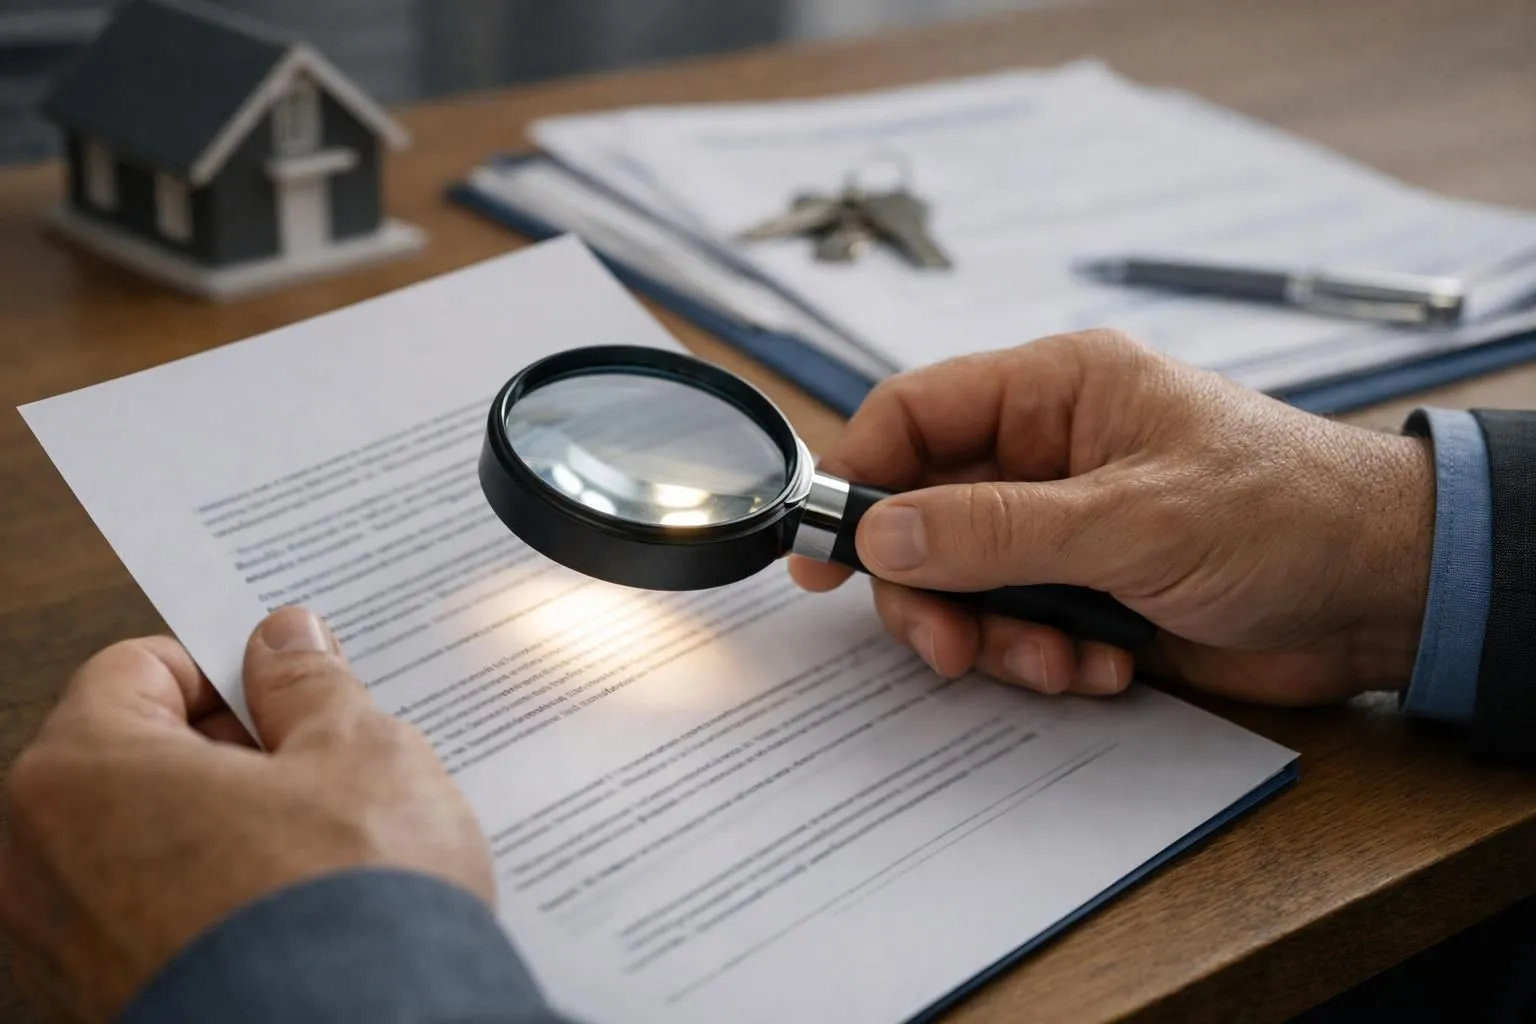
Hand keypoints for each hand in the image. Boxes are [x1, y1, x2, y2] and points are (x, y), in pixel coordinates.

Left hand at [0, 607, 491, 1022]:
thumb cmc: (348, 907)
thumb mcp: (359, 754)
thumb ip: (308, 684)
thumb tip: (285, 640)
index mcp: (80, 774)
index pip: (136, 669)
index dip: (226, 667)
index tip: (289, 689)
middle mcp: (38, 863)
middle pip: (134, 759)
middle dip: (229, 753)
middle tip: (320, 768)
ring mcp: (63, 951)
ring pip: (146, 844)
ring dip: (225, 830)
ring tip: (319, 849)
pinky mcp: (101, 1009)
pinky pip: (153, 922)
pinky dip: (214, 904)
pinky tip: (298, 915)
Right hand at [790, 331, 1433, 705]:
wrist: (1381, 593)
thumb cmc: (1282, 511)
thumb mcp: (1130, 518)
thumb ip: (994, 528)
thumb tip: (876, 535)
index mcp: (1053, 393)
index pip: (915, 414)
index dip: (856, 477)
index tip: (821, 554)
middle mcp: (1045, 455)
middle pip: (923, 517)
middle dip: (932, 591)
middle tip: (950, 647)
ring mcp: (1062, 528)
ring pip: (964, 585)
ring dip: (996, 637)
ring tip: (1062, 659)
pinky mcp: (1084, 592)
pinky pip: (1014, 629)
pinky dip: (1043, 659)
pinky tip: (1105, 664)